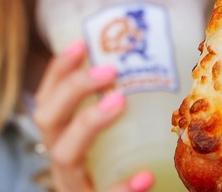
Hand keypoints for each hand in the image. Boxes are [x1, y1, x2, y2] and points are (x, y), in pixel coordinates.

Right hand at [32, 40, 153, 191]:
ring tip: (120, 101)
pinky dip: (121, 187)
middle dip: (73, 89)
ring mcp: (74, 185)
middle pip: (48, 119)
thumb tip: (174, 61)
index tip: (81, 44)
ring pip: (64, 155)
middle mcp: (63, 158)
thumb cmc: (127, 168)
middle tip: (110, 70)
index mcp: (65, 137)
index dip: (58, 71)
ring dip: (89, 123)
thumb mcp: (123, 136)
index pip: (49, 98)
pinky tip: (144, 176)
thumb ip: (133, 105)